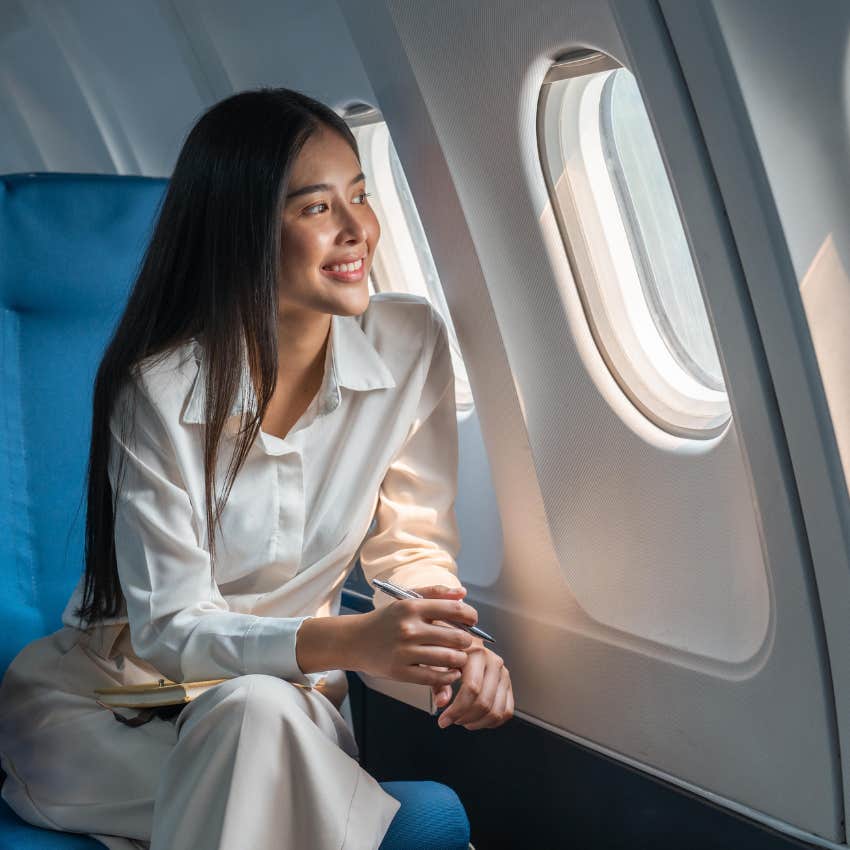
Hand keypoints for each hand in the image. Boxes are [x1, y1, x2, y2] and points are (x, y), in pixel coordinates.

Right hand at [351, 584, 477, 686]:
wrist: (354, 641)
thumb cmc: (385, 620)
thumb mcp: (406, 600)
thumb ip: (435, 593)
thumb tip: (463, 593)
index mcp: (412, 606)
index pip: (454, 609)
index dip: (470, 616)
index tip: (472, 621)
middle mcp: (409, 628)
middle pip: (456, 637)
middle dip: (468, 641)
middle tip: (466, 643)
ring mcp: (405, 651)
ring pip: (449, 658)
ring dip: (460, 660)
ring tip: (459, 658)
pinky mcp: (401, 672)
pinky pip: (435, 677)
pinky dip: (448, 676)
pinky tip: (450, 672)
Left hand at [434, 635, 513, 729]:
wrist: (463, 644)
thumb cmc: (449, 652)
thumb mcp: (438, 662)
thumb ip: (438, 682)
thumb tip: (441, 702)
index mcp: (477, 654)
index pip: (472, 689)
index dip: (457, 710)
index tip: (443, 720)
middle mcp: (494, 663)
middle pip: (484, 702)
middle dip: (465, 717)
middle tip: (452, 720)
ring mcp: (504, 674)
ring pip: (496, 710)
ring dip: (478, 722)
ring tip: (462, 720)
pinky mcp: (508, 684)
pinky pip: (506, 711)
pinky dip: (491, 722)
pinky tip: (476, 720)